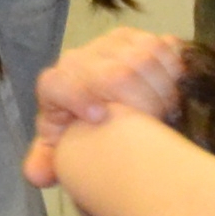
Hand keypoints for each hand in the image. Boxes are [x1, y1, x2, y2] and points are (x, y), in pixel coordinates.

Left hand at [21, 26, 191, 182]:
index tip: (99, 117)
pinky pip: (159, 44)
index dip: (78, 96)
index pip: (59, 84)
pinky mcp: (134, 39)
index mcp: (54, 87)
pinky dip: (172, 64)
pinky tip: (176, 85)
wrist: (97, 108)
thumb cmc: (79, 132)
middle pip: (112, 72)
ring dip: (161, 87)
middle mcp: (79, 60)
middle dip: (140, 101)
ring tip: (166, 110)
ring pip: (141, 56)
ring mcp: (107, 46)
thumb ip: (48, 163)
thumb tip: (38, 176)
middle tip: (153, 124)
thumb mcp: (63, 151)